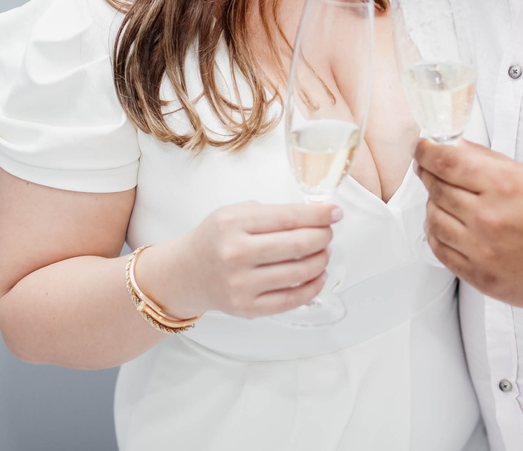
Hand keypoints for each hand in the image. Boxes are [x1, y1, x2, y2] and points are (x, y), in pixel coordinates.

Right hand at [136, 201, 338, 318]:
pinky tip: (317, 276)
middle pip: (298, 245)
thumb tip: (316, 216)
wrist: (187, 272)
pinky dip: (312, 287)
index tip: (335, 213)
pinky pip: (290, 300)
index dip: (319, 215)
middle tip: (328, 233)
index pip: (289, 217)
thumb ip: (272, 213)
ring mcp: (241, 284)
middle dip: (323, 237)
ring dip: (320, 260)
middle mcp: (235, 254)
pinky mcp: (246, 308)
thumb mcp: (235, 213)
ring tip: (323, 252)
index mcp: (233, 224)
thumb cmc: (216, 239)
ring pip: (299, 273)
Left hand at [415, 139, 522, 310]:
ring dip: (433, 205)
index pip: (446, 161)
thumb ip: (486, 160)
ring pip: (433, 219)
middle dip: (428, 173)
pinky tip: (447, 226)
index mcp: (503, 186)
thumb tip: (453, 146)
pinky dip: (437, 234)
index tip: (421, 147)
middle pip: (436, 188)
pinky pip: (440, 250)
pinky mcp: (478, 275)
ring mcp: (481, 250)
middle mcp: (488, 218)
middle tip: (428, 168)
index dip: (426, 150)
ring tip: (445, 199)